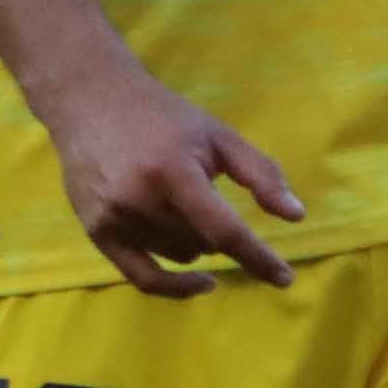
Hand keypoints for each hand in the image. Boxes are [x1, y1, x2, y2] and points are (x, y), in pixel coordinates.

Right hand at [35, 66, 307, 297]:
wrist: (90, 101)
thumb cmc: (163, 117)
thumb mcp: (217, 134)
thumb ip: (260, 173)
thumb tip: (296, 217)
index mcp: (173, 171)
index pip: (223, 230)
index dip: (258, 257)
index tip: (285, 278)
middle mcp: (140, 199)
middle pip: (203, 245)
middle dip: (218, 231)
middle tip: (206, 196)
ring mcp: (115, 219)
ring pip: (180, 258)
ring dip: (195, 244)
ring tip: (183, 205)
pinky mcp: (98, 232)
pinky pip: (145, 279)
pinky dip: (176, 286)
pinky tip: (200, 281)